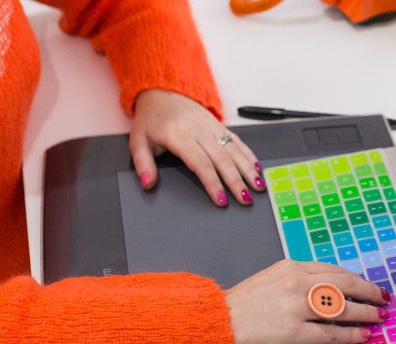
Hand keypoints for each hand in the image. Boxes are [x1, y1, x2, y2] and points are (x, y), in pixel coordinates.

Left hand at [130, 89, 263, 206]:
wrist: (163, 91)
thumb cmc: (151, 119)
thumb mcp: (138, 140)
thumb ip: (142, 164)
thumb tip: (148, 183)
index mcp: (179, 137)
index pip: (200, 164)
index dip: (212, 183)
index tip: (221, 200)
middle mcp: (198, 131)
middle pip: (222, 160)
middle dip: (236, 181)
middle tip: (245, 199)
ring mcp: (211, 127)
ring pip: (233, 150)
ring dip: (247, 169)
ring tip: (258, 186)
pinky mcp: (218, 125)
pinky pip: (236, 140)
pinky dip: (248, 155)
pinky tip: (257, 167)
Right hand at [225, 260, 390, 343]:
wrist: (217, 323)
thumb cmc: (240, 305)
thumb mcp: (269, 279)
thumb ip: (296, 280)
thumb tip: (324, 290)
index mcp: (290, 267)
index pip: (332, 270)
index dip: (354, 279)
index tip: (366, 285)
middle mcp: (296, 284)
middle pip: (344, 284)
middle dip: (368, 291)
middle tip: (381, 298)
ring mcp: (296, 308)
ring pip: (342, 308)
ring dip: (365, 313)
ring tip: (378, 317)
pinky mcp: (294, 333)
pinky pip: (331, 333)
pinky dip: (351, 335)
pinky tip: (362, 336)